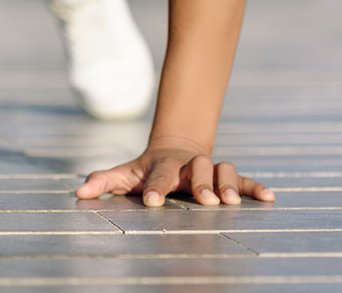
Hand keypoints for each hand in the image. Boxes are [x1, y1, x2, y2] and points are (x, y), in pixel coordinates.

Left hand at [75, 135, 274, 206]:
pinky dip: (256, 187)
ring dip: (228, 184)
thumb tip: (79, 193)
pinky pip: (244, 179)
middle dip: (200, 183)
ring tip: (232, 202)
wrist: (174, 146)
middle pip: (196, 167)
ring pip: (221, 169)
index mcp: (161, 165)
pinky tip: (270, 198)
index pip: (156, 175)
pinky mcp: (227, 177)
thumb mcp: (124, 173)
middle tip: (205, 200)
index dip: (154, 188)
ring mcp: (208, 168)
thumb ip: (103, 182)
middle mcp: (187, 165)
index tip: (151, 202)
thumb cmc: (146, 168)